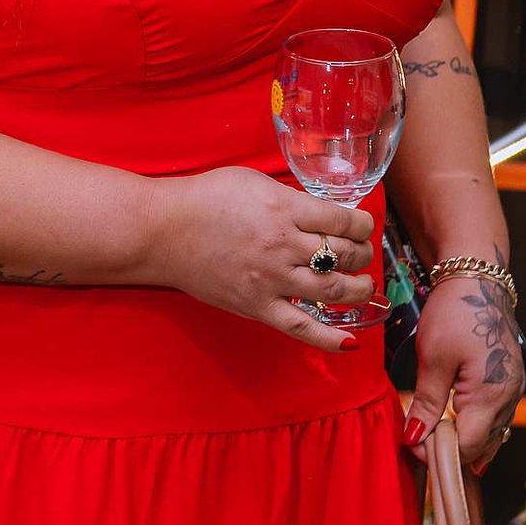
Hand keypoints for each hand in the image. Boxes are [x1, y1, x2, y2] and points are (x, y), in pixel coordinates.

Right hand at [149, 166, 377, 351]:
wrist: (162, 230)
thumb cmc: (205, 199)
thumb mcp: (254, 183)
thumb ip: (291, 198)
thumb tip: (323, 214)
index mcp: (283, 209)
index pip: (342, 220)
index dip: (362, 223)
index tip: (362, 224)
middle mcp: (282, 245)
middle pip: (343, 254)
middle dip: (362, 252)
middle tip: (361, 251)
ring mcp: (270, 280)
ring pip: (333, 290)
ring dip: (357, 287)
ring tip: (360, 283)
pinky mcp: (257, 306)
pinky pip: (301, 327)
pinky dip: (329, 338)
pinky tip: (350, 341)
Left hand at [403, 273, 524, 471]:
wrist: (477, 282)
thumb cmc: (454, 314)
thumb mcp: (432, 358)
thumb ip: (427, 403)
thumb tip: (415, 438)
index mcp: (490, 394)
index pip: (466, 445)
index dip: (437, 452)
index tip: (412, 446)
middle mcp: (509, 398)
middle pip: (481, 446)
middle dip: (451, 452)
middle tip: (419, 446)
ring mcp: (512, 391)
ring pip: (491, 435)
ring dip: (464, 443)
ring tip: (434, 443)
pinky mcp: (509, 384)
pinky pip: (496, 420)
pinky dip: (476, 429)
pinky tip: (456, 430)